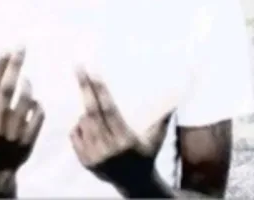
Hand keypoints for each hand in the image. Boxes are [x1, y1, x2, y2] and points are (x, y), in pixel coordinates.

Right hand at [0, 49, 44, 195]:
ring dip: (28, 85)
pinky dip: (37, 103)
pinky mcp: (29, 140)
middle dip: (15, 65)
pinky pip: (39, 113)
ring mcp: (13, 133)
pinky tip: (33, 101)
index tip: (6, 49)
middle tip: (22, 47)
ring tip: (25, 79)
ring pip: (27, 99)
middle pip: (8, 89)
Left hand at [71, 68, 170, 193]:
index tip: (94, 72)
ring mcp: (94, 157)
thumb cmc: (148, 154)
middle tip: (79, 68)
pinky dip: (79, 125)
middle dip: (85, 88)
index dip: (101, 90)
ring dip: (85, 109)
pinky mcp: (85, 162)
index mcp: (125, 139)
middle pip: (92, 112)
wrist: (135, 185)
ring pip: (83, 123)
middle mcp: (108, 149)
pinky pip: (76, 136)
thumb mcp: (157, 137)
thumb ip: (164, 117)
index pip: (109, 109)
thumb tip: (177, 97)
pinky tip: (86, 120)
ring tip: (90, 97)